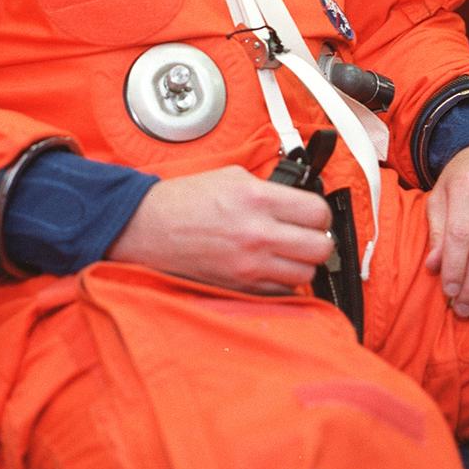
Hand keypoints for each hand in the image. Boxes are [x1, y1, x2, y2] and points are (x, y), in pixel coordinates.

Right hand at [107, 165, 333, 293]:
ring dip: (302, 263)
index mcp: (258, 198)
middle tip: (306, 234)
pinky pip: (282, 292)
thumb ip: (269, 189)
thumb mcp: (232, 177)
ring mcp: (250, 265)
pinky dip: (282, 282)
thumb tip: (295, 201)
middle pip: (320, 246)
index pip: (317, 212)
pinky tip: (270, 268)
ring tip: (287, 252)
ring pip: (306, 274)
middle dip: (318, 239)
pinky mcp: (241, 287)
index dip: (319, 213)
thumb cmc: (184, 201)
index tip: (312, 214)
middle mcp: (258, 233)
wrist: (149, 227)